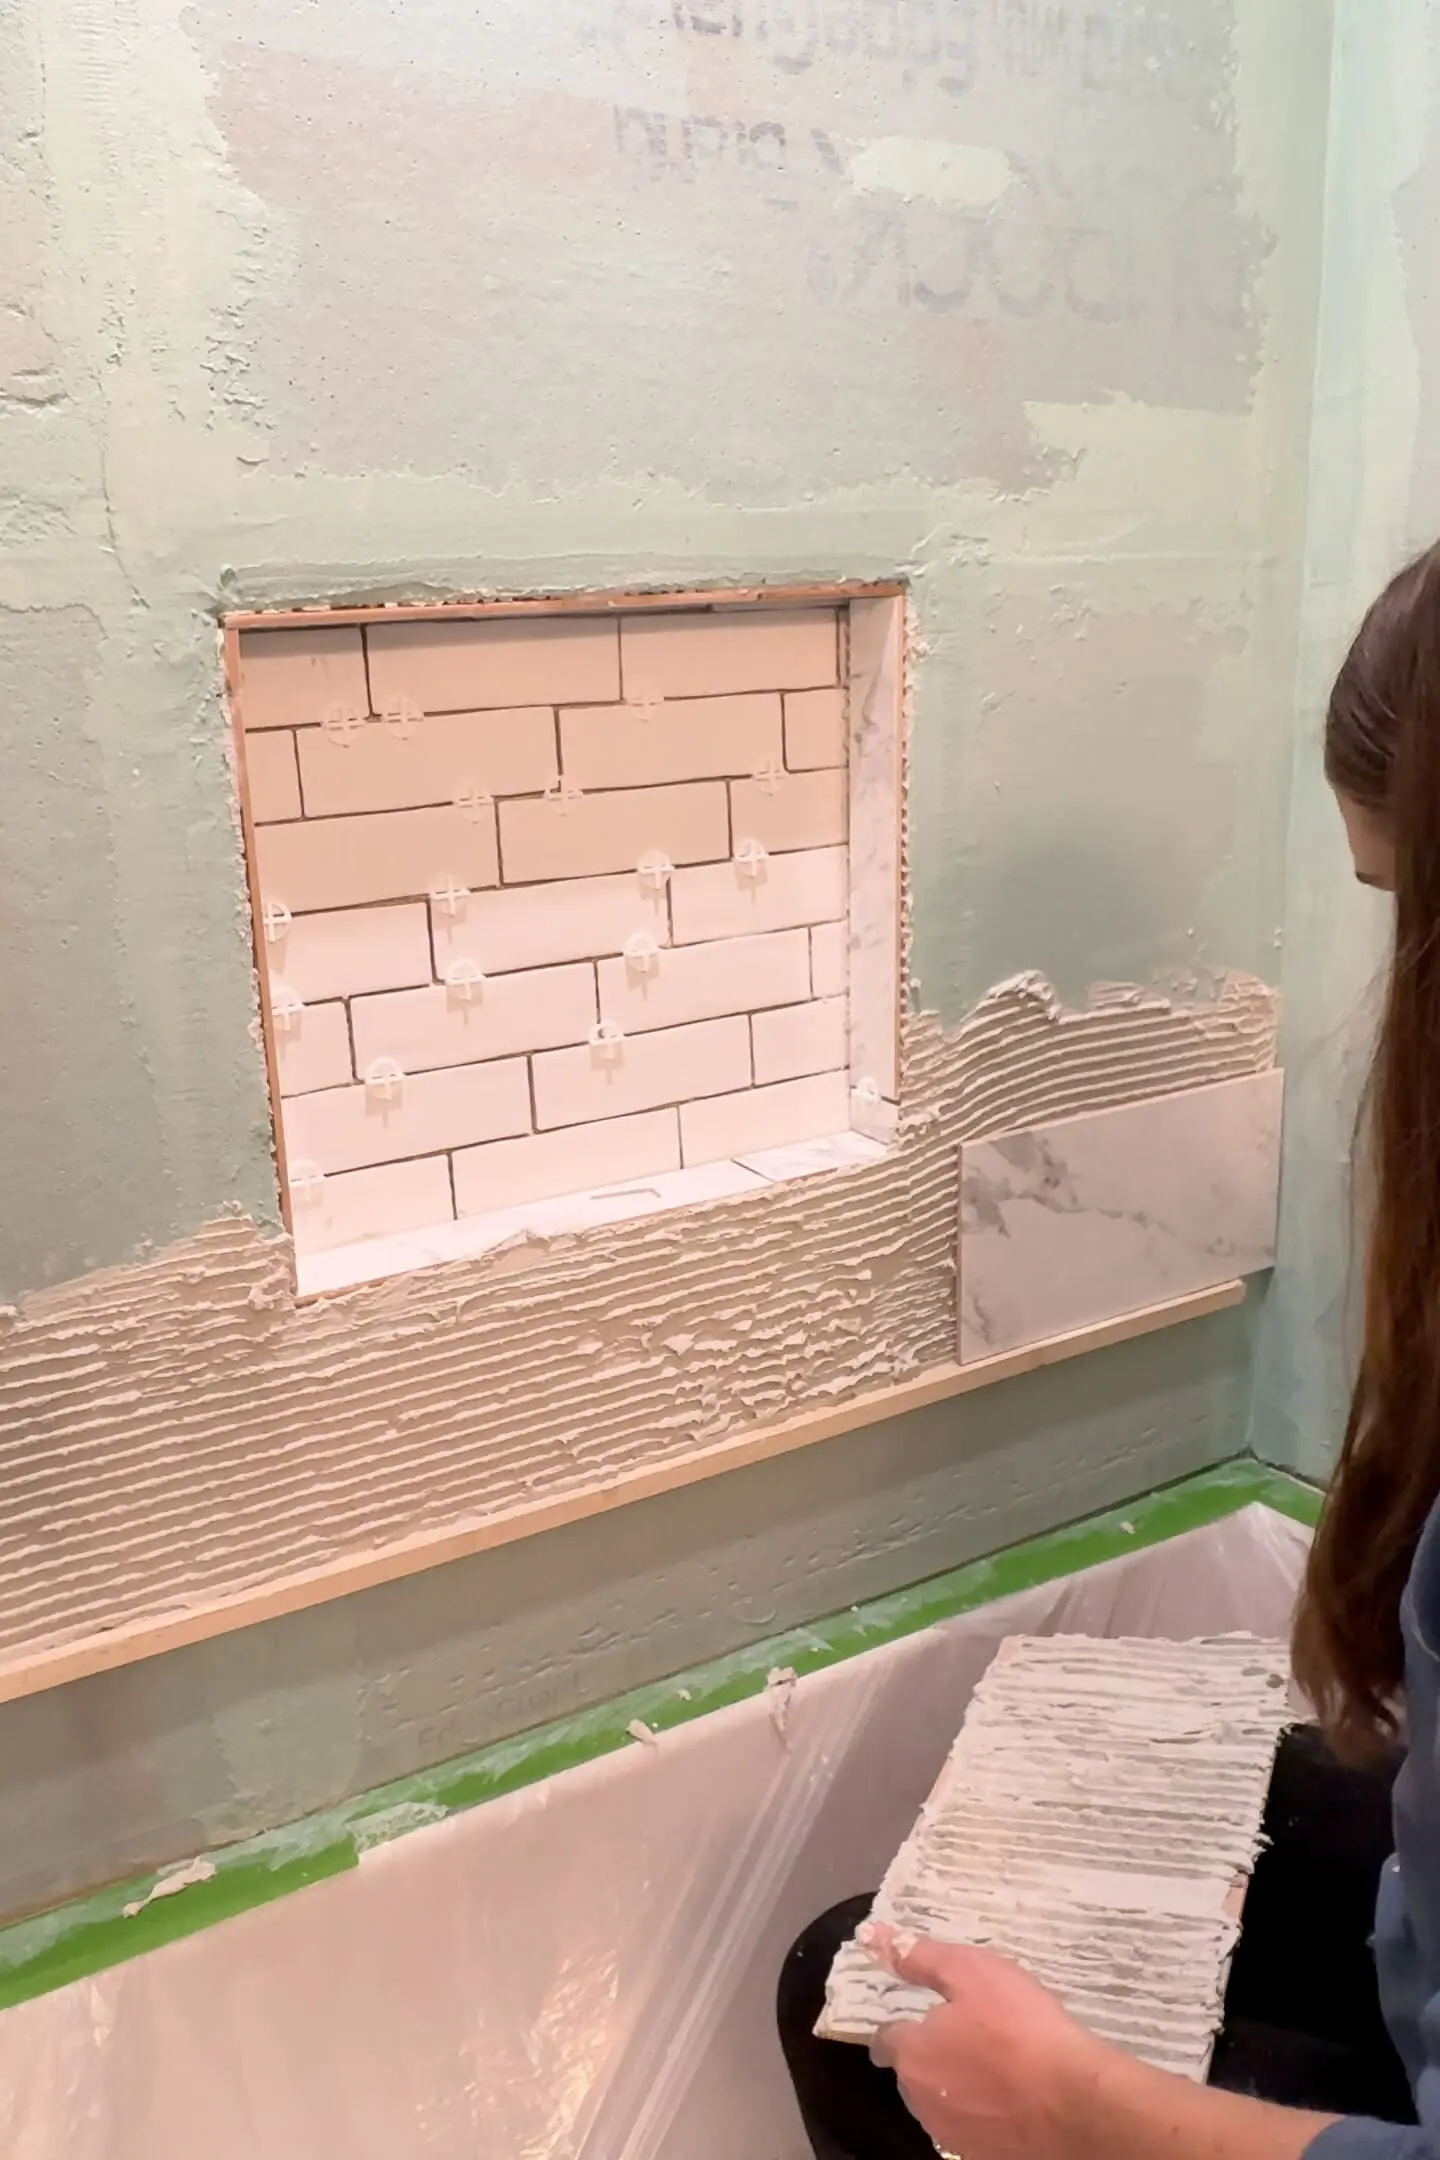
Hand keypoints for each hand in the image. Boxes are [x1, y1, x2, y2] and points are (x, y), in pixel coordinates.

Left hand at [865, 1924, 1114, 2159]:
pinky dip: (979, 2111)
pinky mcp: (980, 2154)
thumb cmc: (1019, 2026)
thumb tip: (874, 1936)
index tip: (926, 2015)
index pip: (884, 2039)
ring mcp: (951, 2134)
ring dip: (952, 2083)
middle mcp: (920, 2101)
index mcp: (912, 2055)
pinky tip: (1008, 2095)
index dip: (903, 2024)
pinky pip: (968, 2126)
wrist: (1073, 2100)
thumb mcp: (971, 1971)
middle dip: (928, 2054)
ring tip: (991, 2063)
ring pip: (937, 2102)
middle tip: (968, 2033)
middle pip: (910, 2072)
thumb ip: (920, 1957)